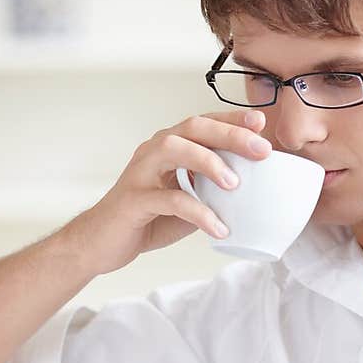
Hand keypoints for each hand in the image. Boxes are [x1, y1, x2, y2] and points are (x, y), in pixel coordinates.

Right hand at [77, 108, 272, 273]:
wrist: (101, 242)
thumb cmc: (147, 218)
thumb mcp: (189, 200)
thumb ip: (213, 190)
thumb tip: (254, 191)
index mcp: (169, 147)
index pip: (204, 124)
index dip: (232, 120)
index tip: (261, 124)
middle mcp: (154, 151)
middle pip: (192, 128)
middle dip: (230, 135)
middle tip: (261, 150)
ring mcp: (141, 172)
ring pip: (175, 150)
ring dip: (209, 162)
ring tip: (235, 184)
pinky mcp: (134, 199)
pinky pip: (169, 199)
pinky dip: (198, 212)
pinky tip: (218, 228)